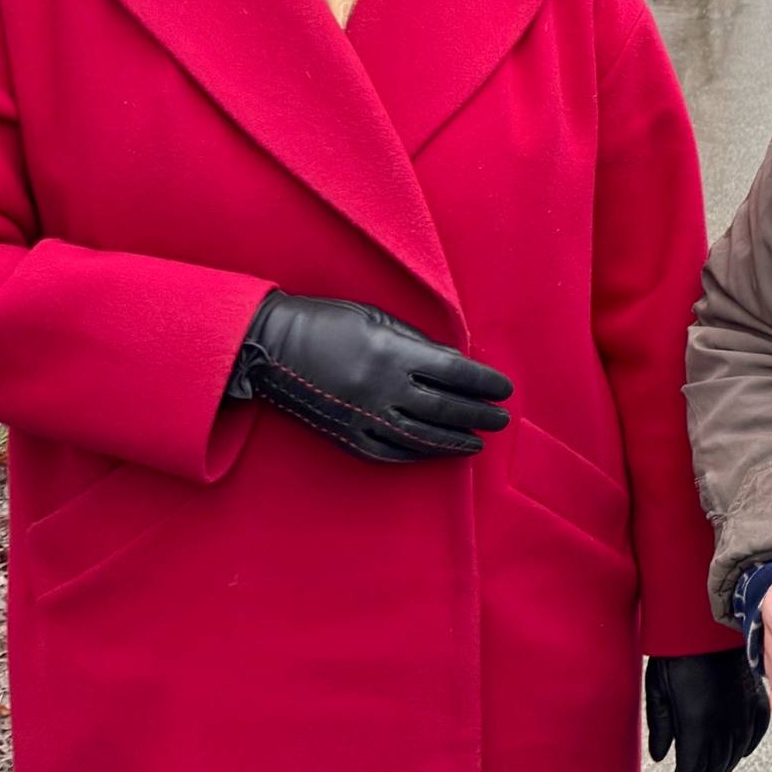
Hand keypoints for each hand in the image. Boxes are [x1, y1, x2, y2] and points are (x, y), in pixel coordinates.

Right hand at [230, 291, 510, 462]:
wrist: (268, 346)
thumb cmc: (326, 320)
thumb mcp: (376, 317)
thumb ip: (417, 342)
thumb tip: (455, 363)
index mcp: (392, 353)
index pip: (455, 373)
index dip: (484, 382)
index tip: (503, 388)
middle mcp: (381, 389)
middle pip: (444, 408)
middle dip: (478, 415)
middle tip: (500, 418)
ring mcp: (362, 416)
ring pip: (421, 437)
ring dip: (454, 441)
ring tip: (476, 443)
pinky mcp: (344, 435)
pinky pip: (388, 452)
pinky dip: (415, 454)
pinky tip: (432, 452)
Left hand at [645, 650, 768, 771]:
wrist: (706, 623)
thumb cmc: (675, 653)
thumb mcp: (657, 691)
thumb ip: (661, 727)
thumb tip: (662, 755)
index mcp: (697, 725)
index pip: (692, 771)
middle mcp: (724, 723)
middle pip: (714, 767)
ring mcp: (742, 710)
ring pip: (735, 753)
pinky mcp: (755, 696)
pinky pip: (756, 730)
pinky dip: (747, 746)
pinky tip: (740, 754)